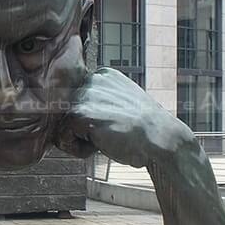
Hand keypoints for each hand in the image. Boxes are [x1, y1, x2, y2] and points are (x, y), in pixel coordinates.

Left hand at [54, 68, 193, 167]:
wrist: (161, 139)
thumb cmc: (143, 130)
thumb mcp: (121, 105)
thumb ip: (99, 103)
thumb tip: (71, 116)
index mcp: (102, 75)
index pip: (77, 103)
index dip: (92, 121)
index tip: (114, 124)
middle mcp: (91, 79)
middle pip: (67, 114)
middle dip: (84, 130)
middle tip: (112, 132)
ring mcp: (84, 95)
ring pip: (63, 127)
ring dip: (82, 140)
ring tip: (108, 137)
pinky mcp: (80, 113)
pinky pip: (63, 139)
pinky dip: (80, 150)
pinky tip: (103, 143)